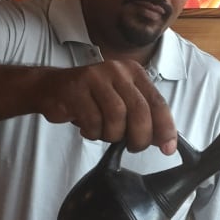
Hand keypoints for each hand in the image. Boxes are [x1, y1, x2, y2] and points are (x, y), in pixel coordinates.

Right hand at [34, 60, 176, 153]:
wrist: (51, 89)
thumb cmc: (92, 100)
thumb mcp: (122, 104)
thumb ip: (144, 118)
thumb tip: (166, 141)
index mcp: (134, 72)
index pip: (158, 102)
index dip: (165, 128)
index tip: (168, 149)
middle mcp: (118, 70)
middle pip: (139, 111)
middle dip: (140, 137)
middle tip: (133, 147)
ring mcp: (96, 77)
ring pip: (117, 117)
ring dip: (112, 135)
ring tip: (104, 133)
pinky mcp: (76, 88)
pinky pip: (93, 120)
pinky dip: (93, 132)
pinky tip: (88, 129)